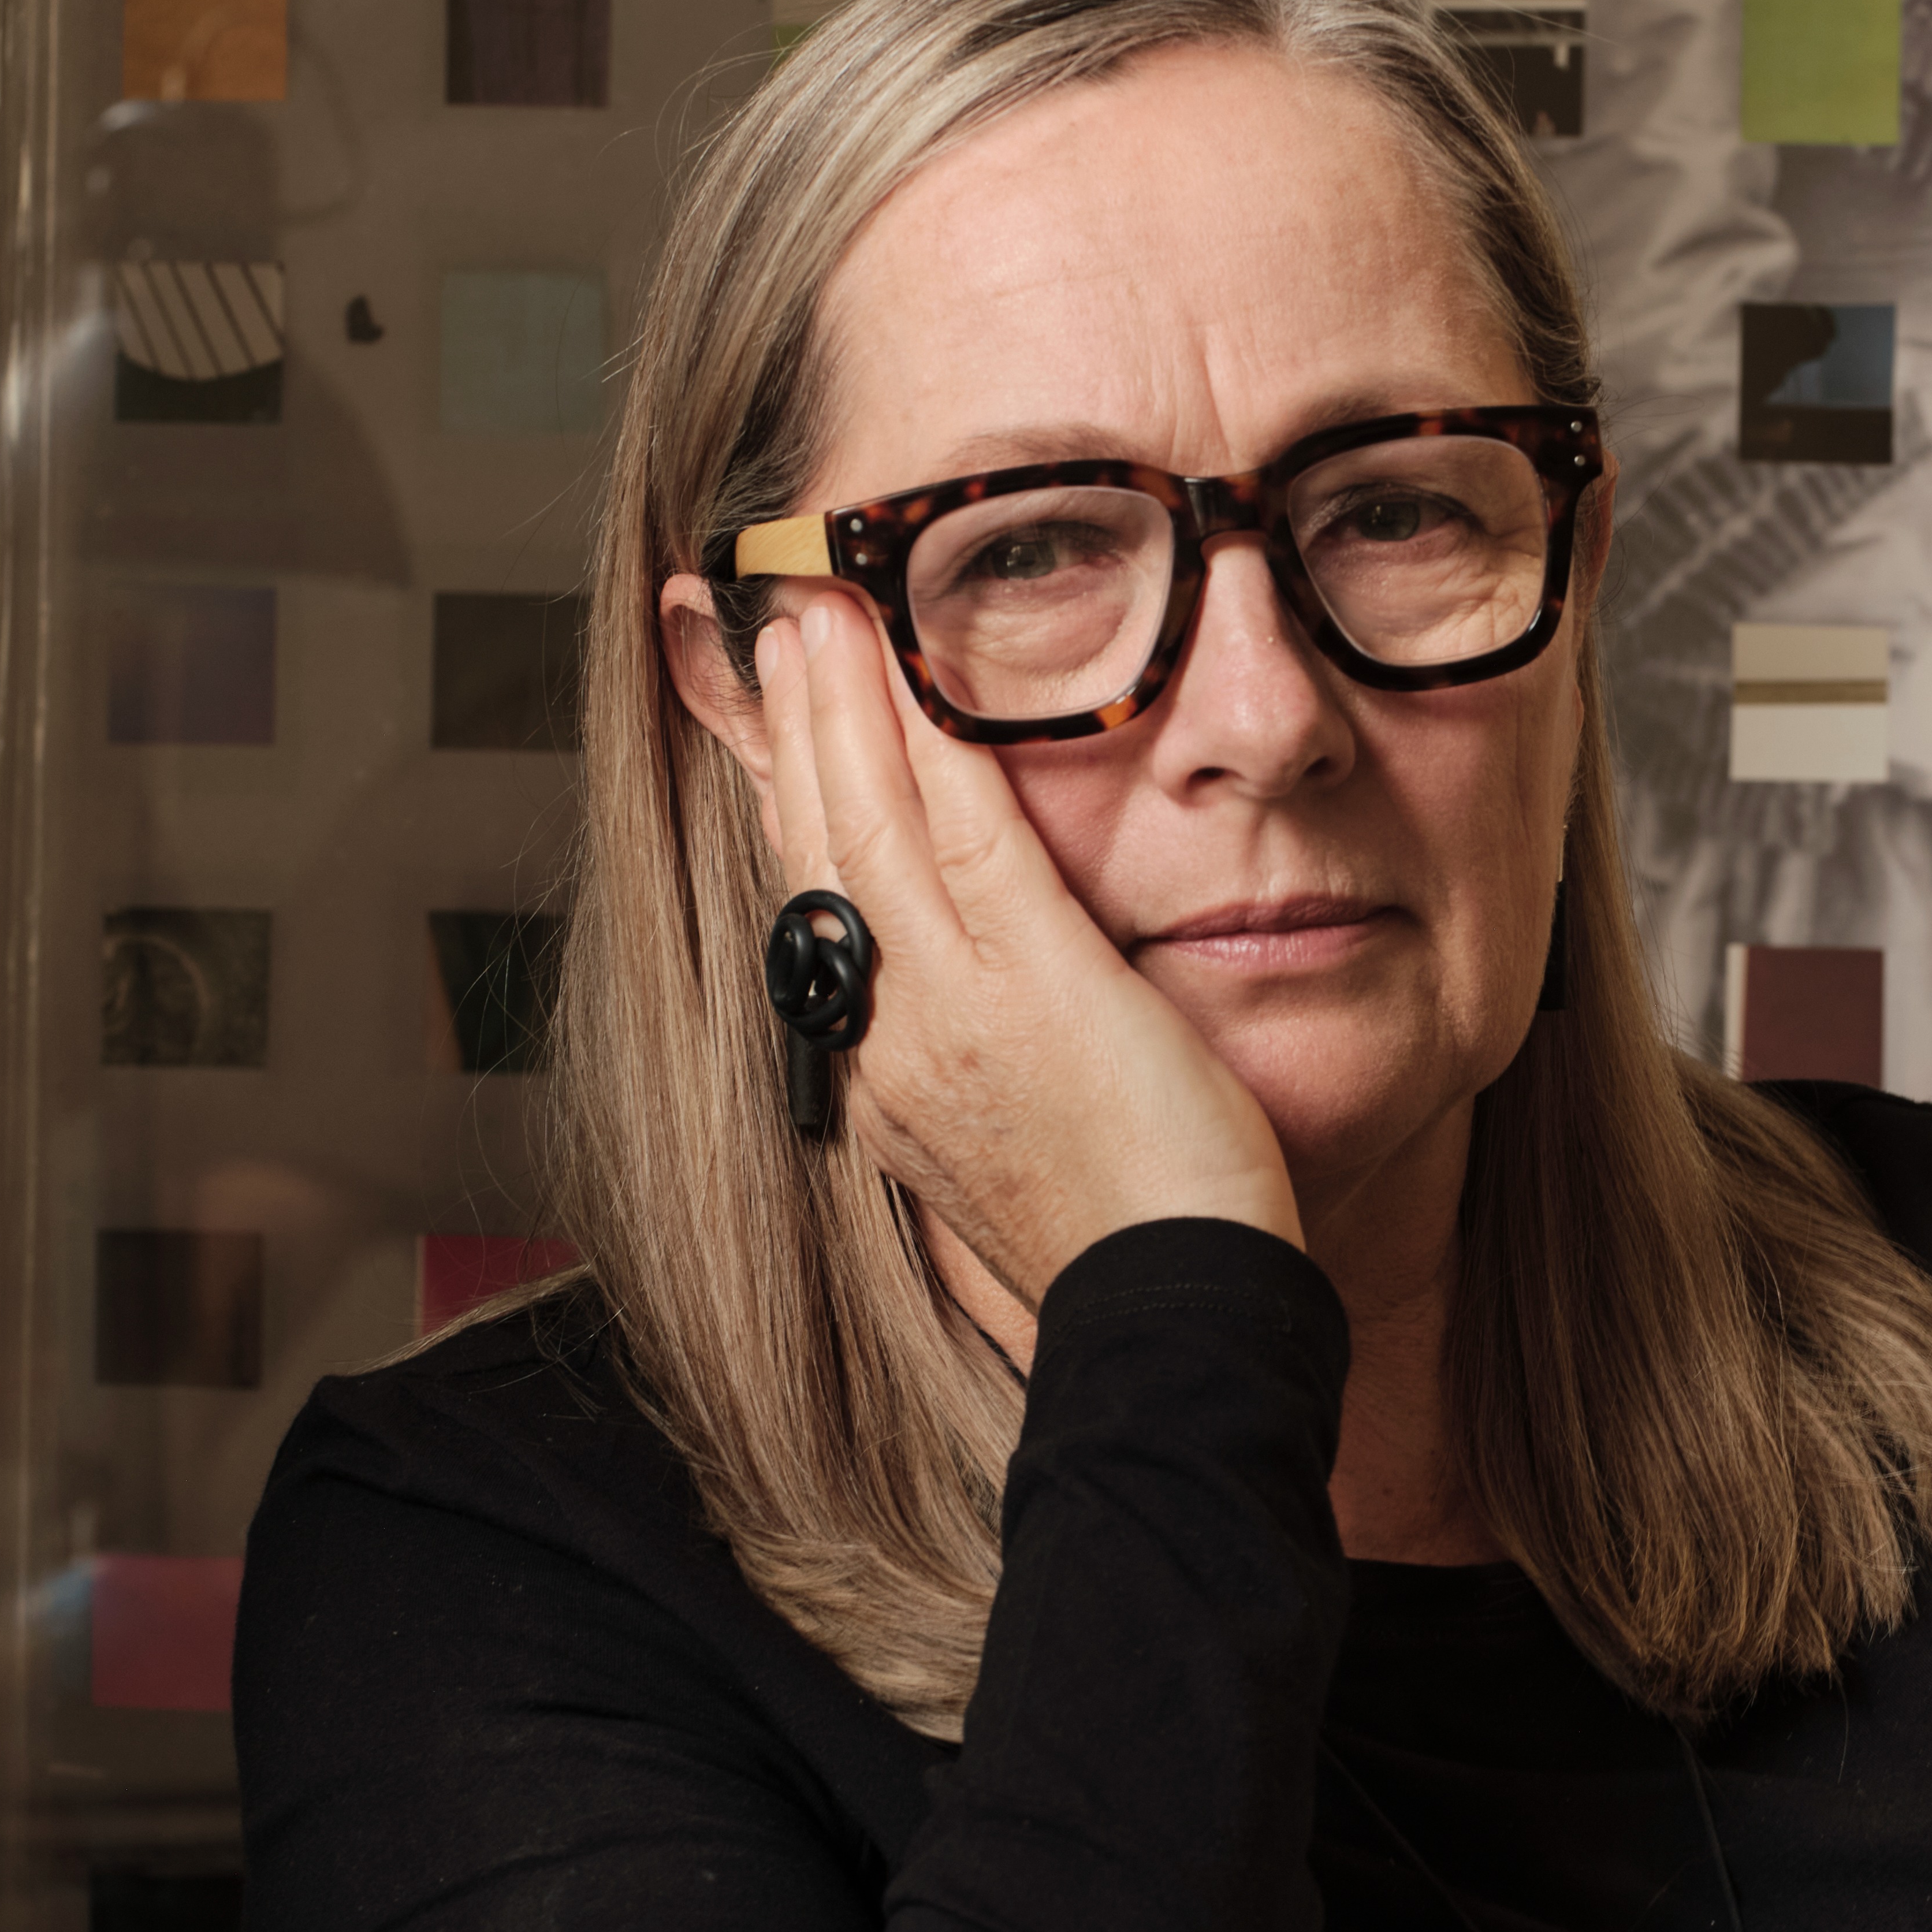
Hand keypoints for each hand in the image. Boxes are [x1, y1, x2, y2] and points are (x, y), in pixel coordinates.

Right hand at [755, 591, 1300, 1303]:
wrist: (1168, 1314)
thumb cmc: (1123, 1230)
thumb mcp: (1012, 1130)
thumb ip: (978, 1052)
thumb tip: (969, 997)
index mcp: (883, 1073)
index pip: (813, 900)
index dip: (780, 796)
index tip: (763, 719)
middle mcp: (889, 1038)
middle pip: (815, 847)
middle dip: (785, 726)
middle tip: (771, 625)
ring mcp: (950, 1012)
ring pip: (867, 826)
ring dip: (838, 709)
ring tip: (817, 617)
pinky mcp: (1033, 990)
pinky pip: (969, 841)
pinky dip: (928, 748)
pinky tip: (910, 677)